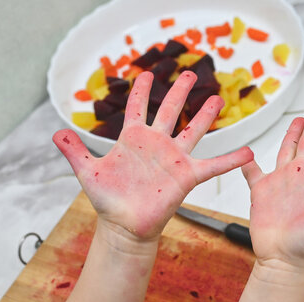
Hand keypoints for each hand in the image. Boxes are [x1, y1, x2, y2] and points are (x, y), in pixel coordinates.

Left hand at [53, 71, 252, 243]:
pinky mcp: (187, 175)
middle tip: (189, 74)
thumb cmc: (108, 200)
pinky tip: (247, 153)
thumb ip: (74, 151)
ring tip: (217, 99)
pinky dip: (230, 159)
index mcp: (133, 139)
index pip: (137, 108)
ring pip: (192, 130)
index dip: (142, 91)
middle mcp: (156, 144)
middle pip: (169, 111)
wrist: (125, 225)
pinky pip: (212, 165)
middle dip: (178, 92)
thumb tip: (55, 132)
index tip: (146, 75)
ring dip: (204, 115)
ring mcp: (173, 158)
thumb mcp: (88, 172)